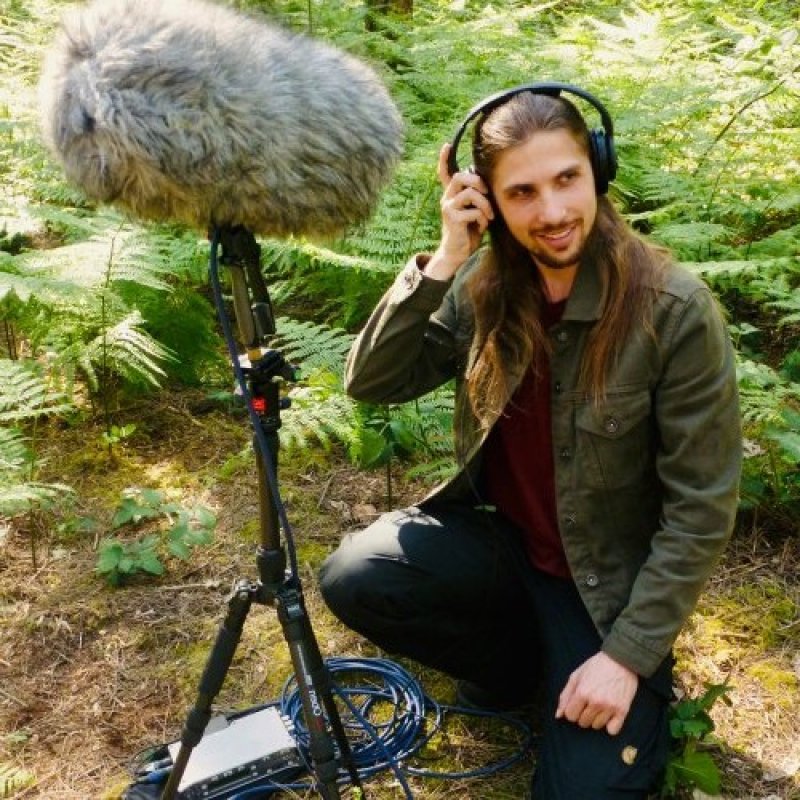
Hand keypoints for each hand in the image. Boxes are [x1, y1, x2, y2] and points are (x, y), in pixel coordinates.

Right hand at [424, 143, 493, 280]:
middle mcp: (447, 198)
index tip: (446, 145)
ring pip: (470, 192)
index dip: (444, 159)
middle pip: (460, 176)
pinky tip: (482, 226)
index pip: (445, 173)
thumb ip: (478, 198)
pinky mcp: (452, 218)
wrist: (458, 253)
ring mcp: (448, 207)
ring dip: (485, 204)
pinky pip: (474, 210)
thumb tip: (488, 185)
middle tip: (487, 193)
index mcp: (452, 195)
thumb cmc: (470, 232)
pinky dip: (483, 219)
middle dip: (478, 181)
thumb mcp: (476, 211)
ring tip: (489, 216)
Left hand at [555, 652, 638, 735]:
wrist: (621, 660)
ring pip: (596, 726)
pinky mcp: (622, 710)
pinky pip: (612, 730)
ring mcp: (610, 707)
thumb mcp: (576, 675)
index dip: (572, 710)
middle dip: (583, 714)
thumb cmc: (596, 666)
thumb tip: (558, 715)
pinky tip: (610, 714)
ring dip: (596, 718)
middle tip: (590, 702)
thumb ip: (565, 695)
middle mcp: (596, 701)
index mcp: (582, 692)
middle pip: (583, 722)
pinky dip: (610, 725)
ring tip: (601, 704)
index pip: (570, 716)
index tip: (578, 704)